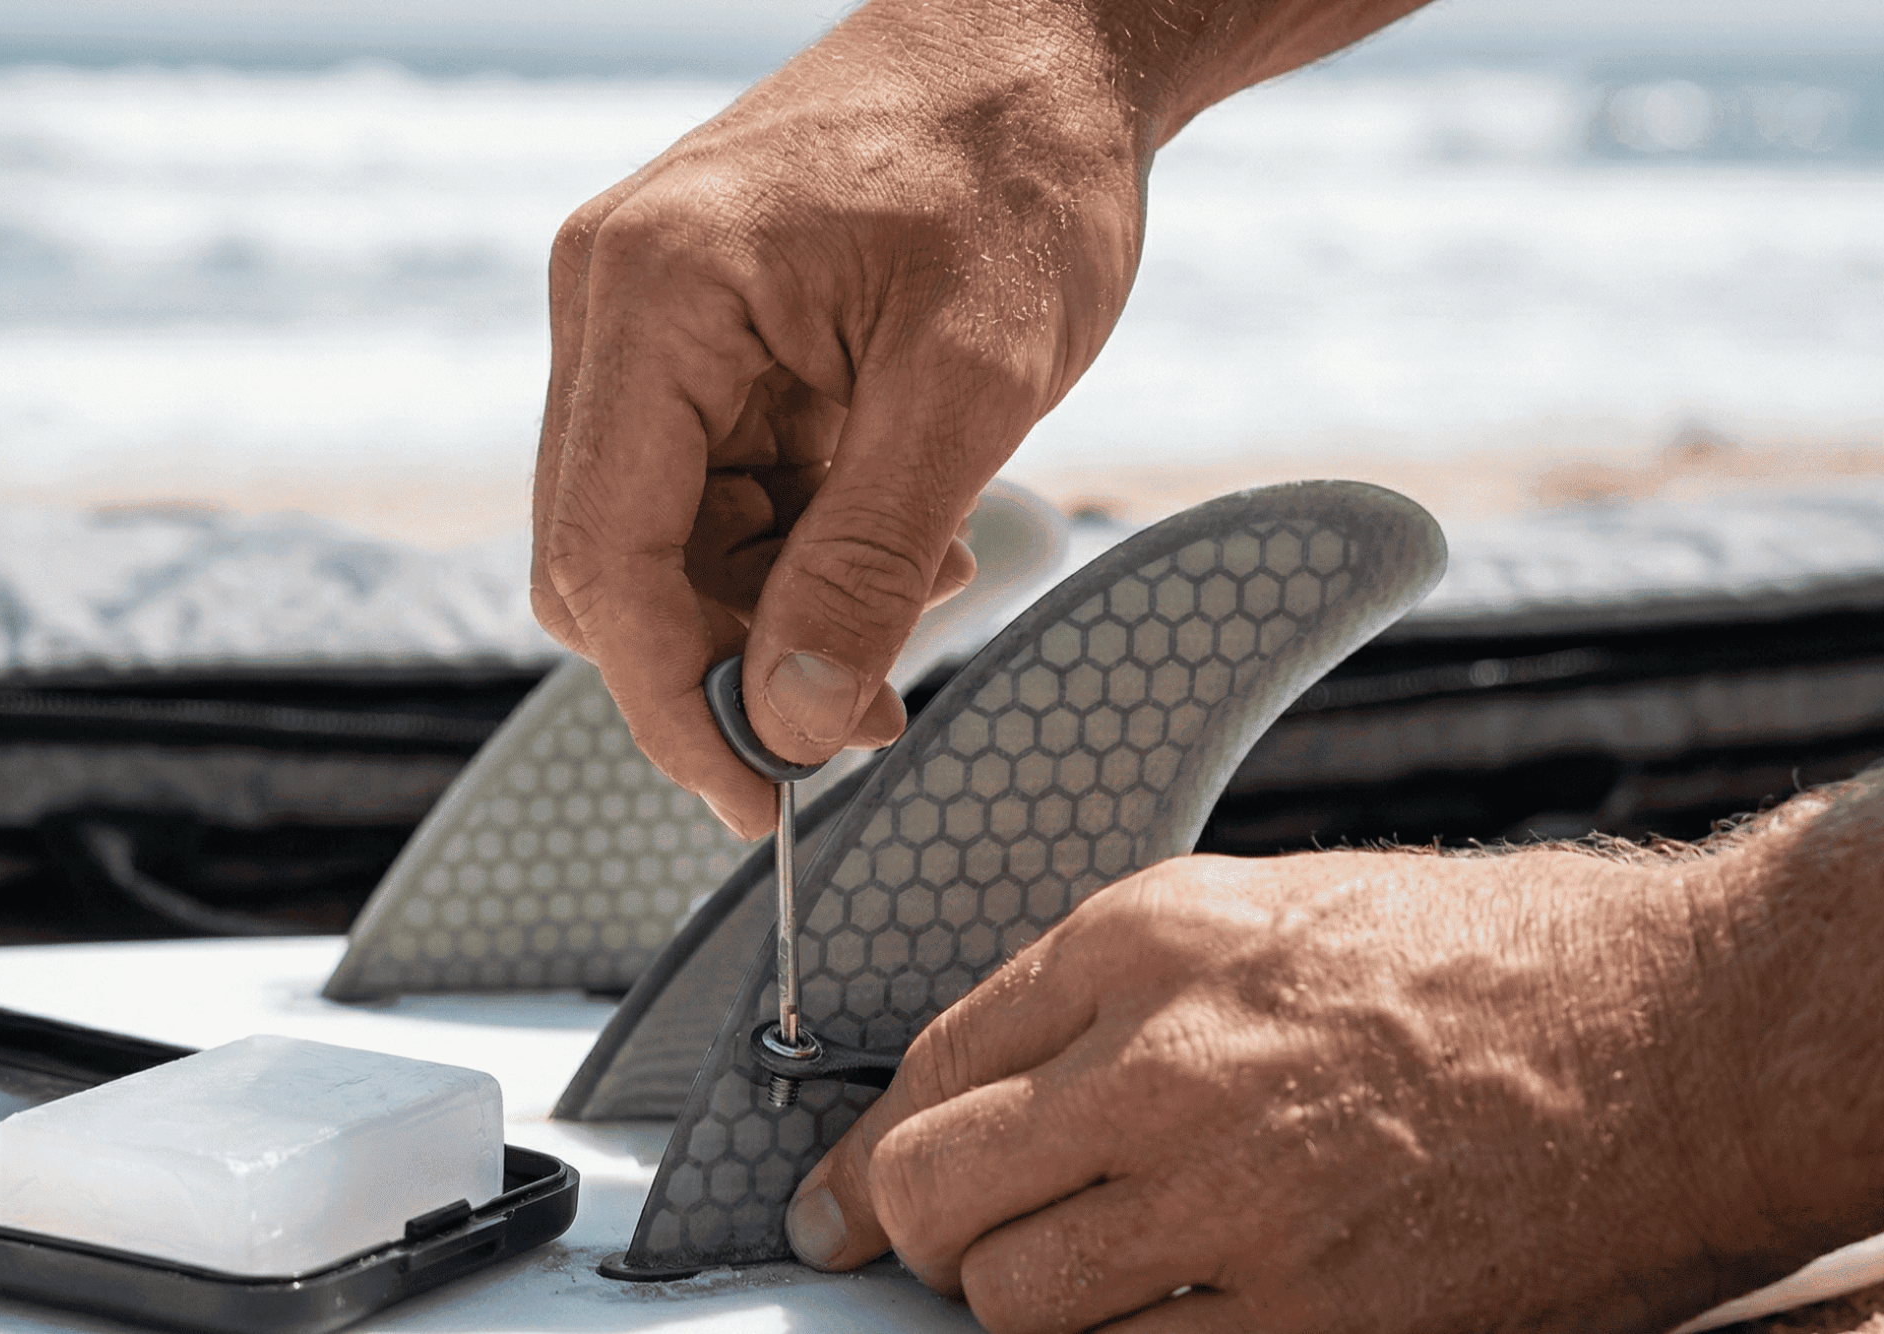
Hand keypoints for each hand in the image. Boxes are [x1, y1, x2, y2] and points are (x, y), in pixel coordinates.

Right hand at [529, 1, 1150, 835]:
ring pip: (656, 538)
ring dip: (772, 601)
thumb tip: (792, 722)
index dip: (674, 702)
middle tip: (867, 712)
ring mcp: (638, 316)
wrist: (1042, 32)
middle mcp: (610, 303)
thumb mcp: (973, 382)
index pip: (603, 559)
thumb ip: (869, 559)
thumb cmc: (1018, 168)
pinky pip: (702, 486)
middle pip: (608, 562)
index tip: (764, 803)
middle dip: (729, 656)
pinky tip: (893, 527)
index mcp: (651, 295)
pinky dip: (787, 542)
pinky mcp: (685, 332)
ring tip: (922, 582)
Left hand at [784, 826, 1883, 1332]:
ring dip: (1019, 1304)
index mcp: (1142, 940)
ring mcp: (1235, 1199)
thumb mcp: (1259, 911)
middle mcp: (1165, 1062)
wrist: (1671, 1039)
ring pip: (1009, 1299)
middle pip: (932, 1187)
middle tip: (952, 1245)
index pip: (926, 1062)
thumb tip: (975, 1086)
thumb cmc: (1477, 963)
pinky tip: (1163, 1316)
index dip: (866, 1146)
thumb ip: (1101, 992)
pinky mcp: (1313, 1319)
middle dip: (917, 1229)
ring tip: (1078, 1281)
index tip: (845, 1197)